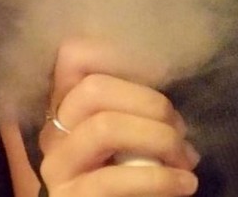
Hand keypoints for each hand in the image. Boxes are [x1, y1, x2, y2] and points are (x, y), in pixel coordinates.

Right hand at [39, 40, 200, 196]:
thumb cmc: (129, 181)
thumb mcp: (128, 139)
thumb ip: (133, 111)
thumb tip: (166, 83)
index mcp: (64, 108)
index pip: (73, 55)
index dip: (117, 54)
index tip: (159, 76)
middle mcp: (52, 132)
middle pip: (93, 88)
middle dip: (151, 103)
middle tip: (180, 132)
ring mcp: (57, 167)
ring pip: (104, 126)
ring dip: (159, 139)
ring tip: (185, 160)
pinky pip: (114, 180)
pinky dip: (160, 179)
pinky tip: (185, 185)